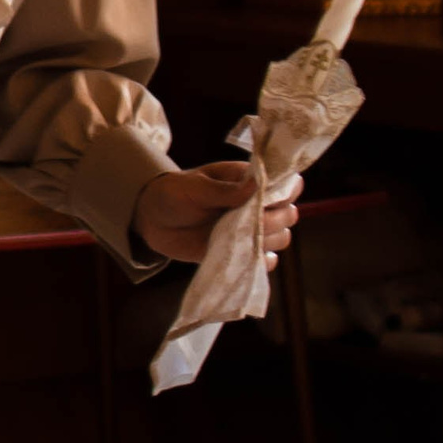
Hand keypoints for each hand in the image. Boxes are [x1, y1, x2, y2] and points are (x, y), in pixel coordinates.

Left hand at [133, 160, 300, 267]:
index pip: (287, 184)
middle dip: (276, 219)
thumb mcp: (194, 188)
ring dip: (268, 240)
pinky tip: (245, 257)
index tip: (270, 199)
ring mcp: (249, 230)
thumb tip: (255, 186)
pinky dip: (261, 261)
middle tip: (249, 221)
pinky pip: (264, 260)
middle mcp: (256, 205)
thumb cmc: (174, 194)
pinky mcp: (240, 251)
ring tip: (240, 238)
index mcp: (249, 181)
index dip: (286, 192)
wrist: (153, 220)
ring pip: (281, 238)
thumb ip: (222, 190)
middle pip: (289, 215)